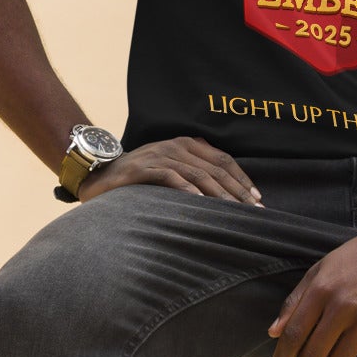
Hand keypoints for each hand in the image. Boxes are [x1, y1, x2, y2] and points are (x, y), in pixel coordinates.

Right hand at [76, 137, 261, 204]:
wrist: (98, 174)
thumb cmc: (138, 178)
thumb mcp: (169, 170)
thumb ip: (193, 174)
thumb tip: (225, 196)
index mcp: (186, 144)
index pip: (222, 159)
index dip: (242, 179)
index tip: (257, 199)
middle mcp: (175, 146)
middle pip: (215, 169)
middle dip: (237, 192)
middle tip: (253, 212)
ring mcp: (159, 156)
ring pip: (198, 174)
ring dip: (219, 195)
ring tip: (234, 212)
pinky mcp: (143, 168)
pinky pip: (171, 178)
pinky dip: (188, 191)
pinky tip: (201, 204)